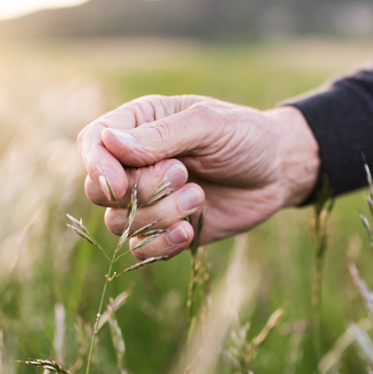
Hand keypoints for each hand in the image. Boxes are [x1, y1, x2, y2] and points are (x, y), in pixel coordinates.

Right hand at [77, 95, 319, 259]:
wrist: (280, 172)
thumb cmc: (246, 136)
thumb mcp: (209, 125)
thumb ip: (161, 135)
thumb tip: (109, 143)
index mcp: (140, 125)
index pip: (92, 142)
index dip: (97, 166)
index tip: (120, 185)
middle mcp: (136, 162)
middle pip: (99, 189)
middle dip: (139, 190)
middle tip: (183, 174)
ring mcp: (148, 199)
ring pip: (119, 223)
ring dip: (158, 215)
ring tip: (199, 197)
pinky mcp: (165, 229)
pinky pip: (141, 249)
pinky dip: (161, 245)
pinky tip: (188, 231)